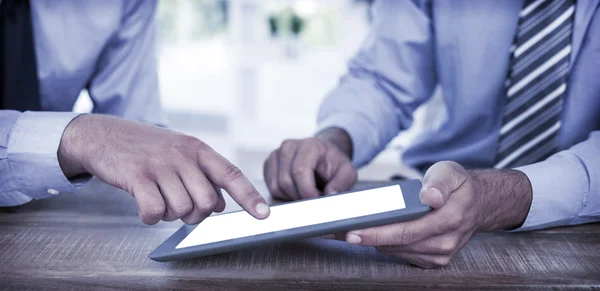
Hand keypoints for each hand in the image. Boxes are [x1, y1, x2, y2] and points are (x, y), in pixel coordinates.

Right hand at [58, 114, 269, 224]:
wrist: (103, 134)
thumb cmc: (147, 149)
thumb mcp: (180, 155)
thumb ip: (203, 177)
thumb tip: (221, 205)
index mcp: (198, 149)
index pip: (231, 174)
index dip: (249, 196)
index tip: (264, 215)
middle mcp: (183, 155)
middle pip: (206, 203)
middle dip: (194, 214)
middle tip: (178, 204)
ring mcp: (160, 164)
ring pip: (180, 211)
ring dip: (168, 214)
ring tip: (156, 197)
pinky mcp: (137, 176)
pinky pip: (154, 213)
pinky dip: (149, 217)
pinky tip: (142, 204)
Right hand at [263, 127, 356, 200]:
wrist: (324, 155)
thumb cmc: (334, 163)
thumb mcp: (347, 172)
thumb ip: (342, 183)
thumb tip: (330, 195)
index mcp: (309, 145)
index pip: (299, 171)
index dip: (307, 191)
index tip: (317, 200)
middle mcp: (288, 146)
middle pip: (286, 181)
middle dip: (300, 196)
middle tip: (315, 197)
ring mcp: (276, 155)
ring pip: (276, 187)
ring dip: (292, 197)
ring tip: (307, 193)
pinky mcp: (268, 165)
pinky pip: (271, 188)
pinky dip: (284, 195)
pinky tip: (296, 191)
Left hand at [330, 161, 531, 267]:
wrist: (477, 204)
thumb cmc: (458, 185)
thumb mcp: (451, 172)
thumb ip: (440, 182)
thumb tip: (430, 197)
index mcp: (451, 218)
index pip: (408, 230)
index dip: (378, 233)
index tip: (353, 231)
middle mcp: (446, 241)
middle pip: (399, 244)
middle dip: (367, 239)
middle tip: (338, 233)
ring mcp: (441, 254)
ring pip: (399, 251)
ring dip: (372, 243)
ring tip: (346, 233)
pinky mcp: (435, 260)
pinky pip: (404, 255)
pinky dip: (385, 246)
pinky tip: (368, 237)